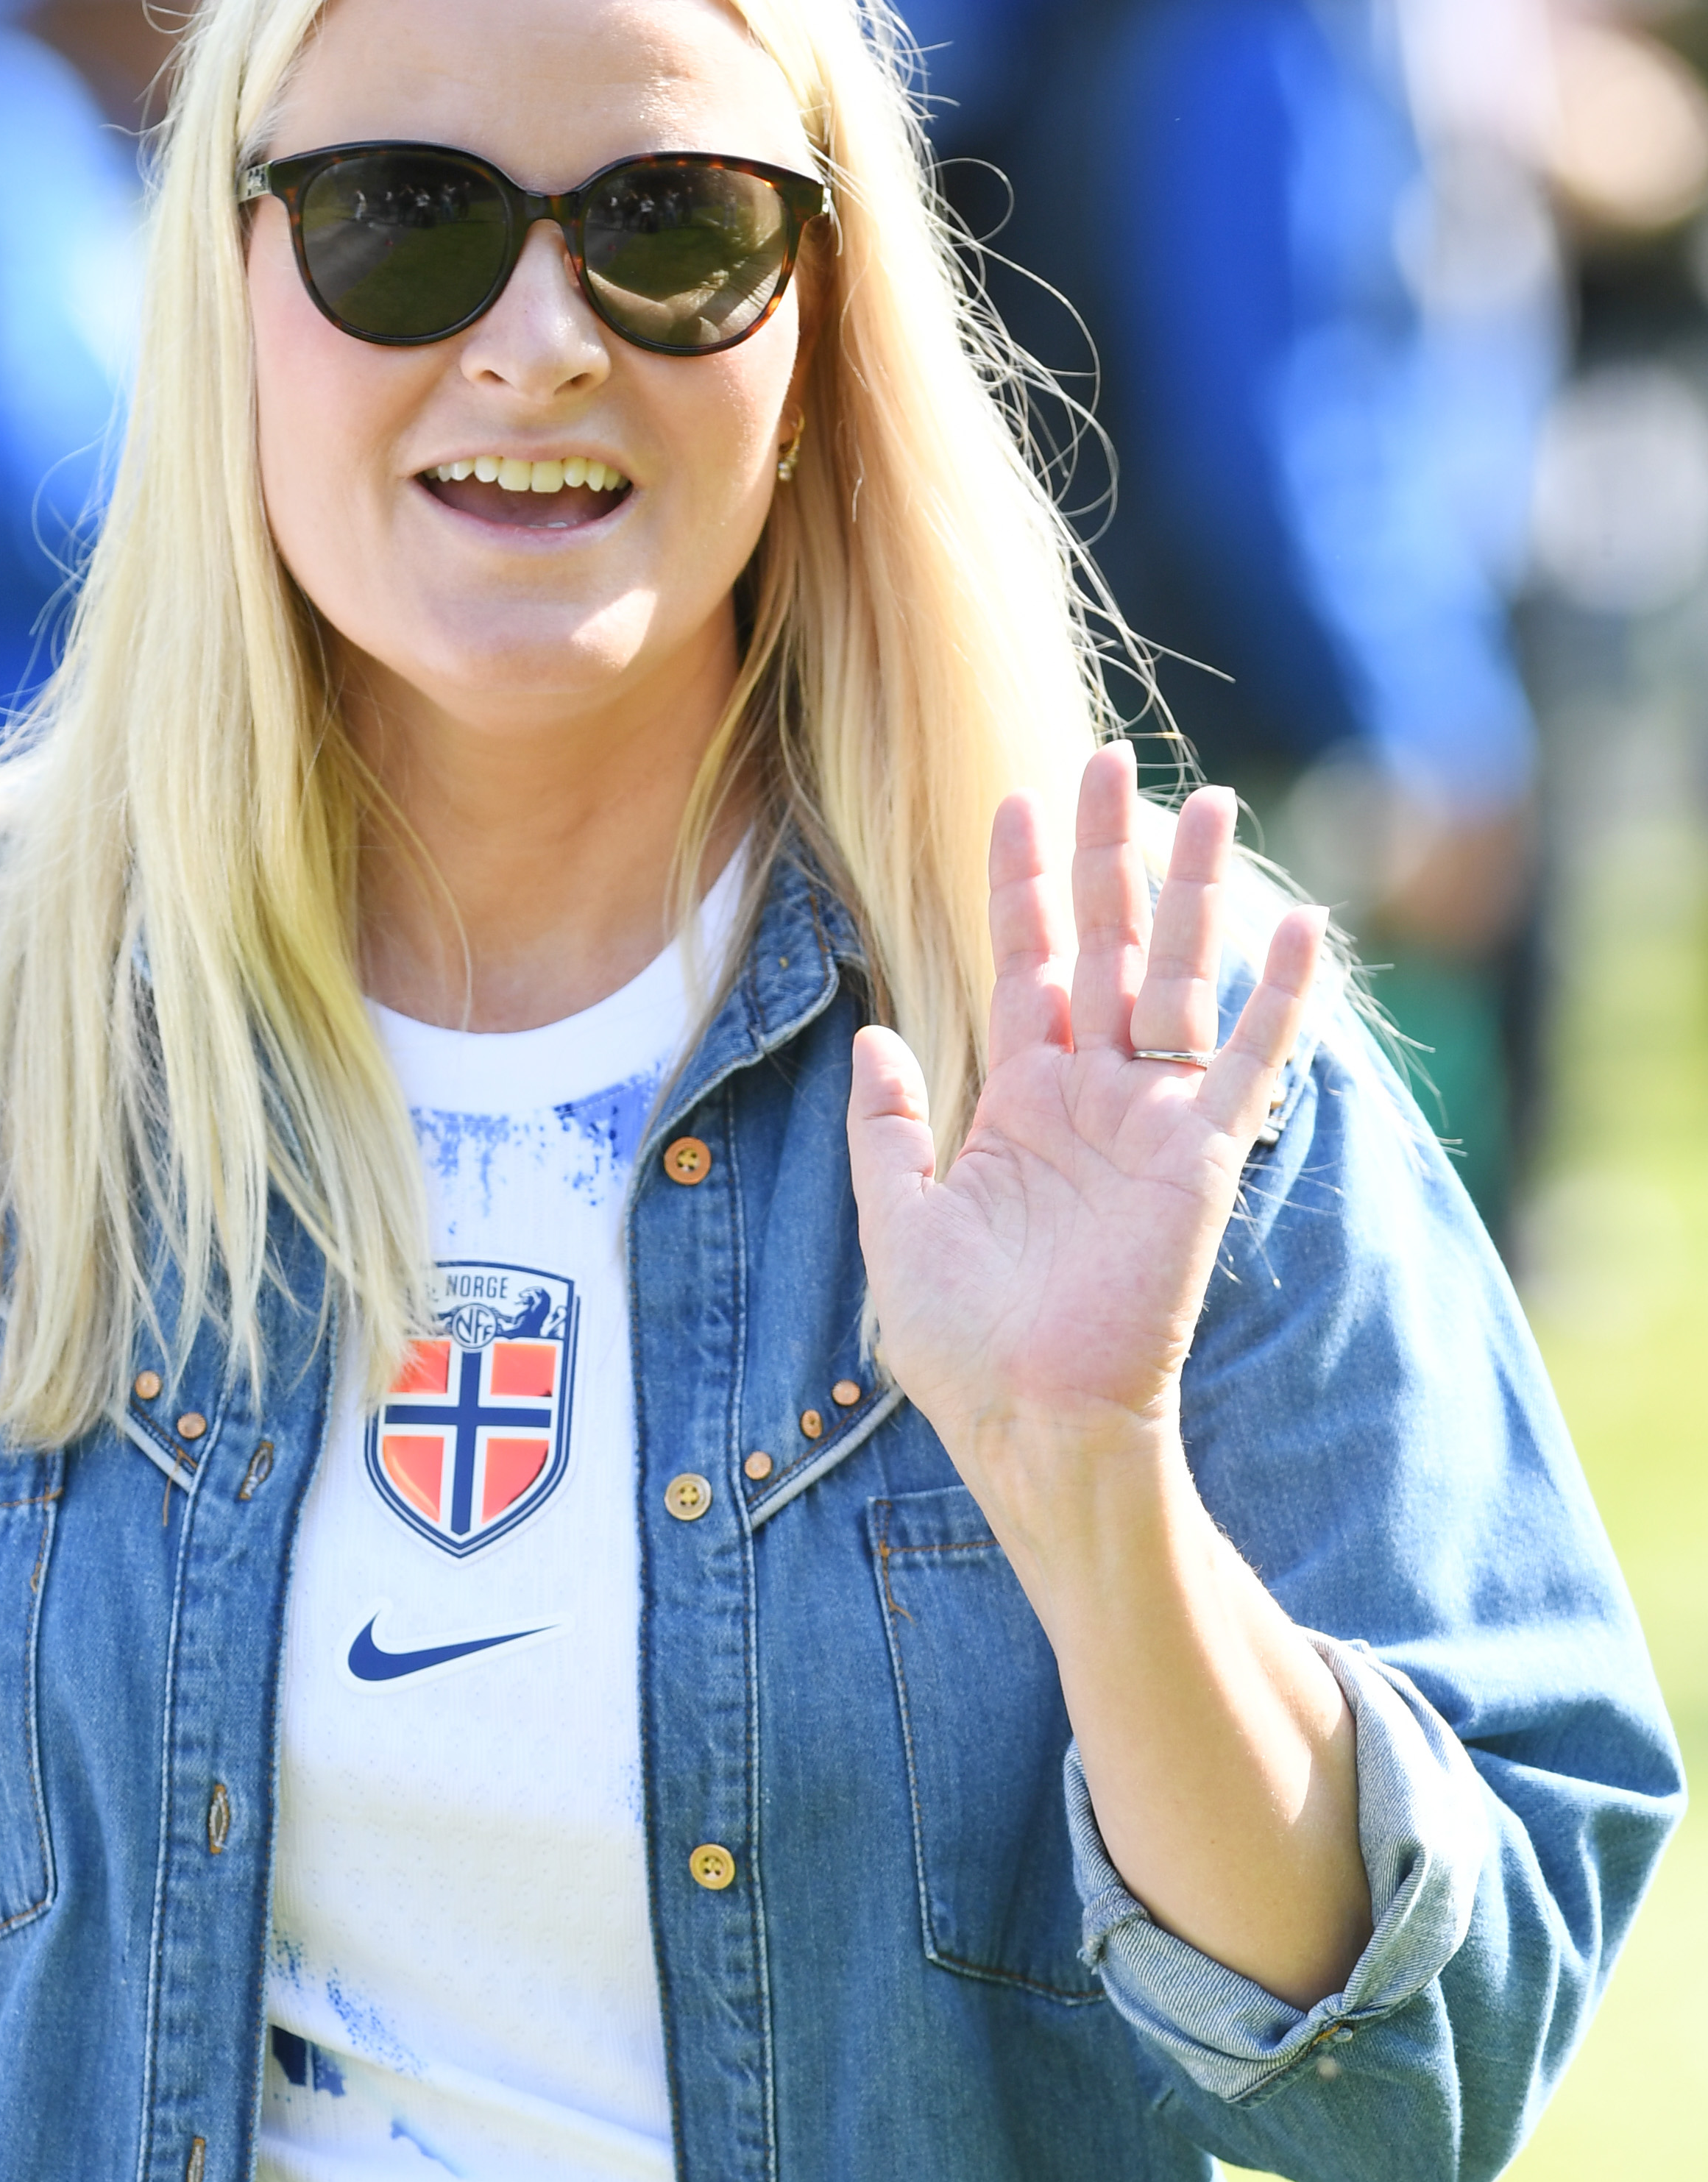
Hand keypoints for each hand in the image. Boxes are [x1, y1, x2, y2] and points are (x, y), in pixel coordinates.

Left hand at [846, 749, 1322, 1492]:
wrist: (1030, 1423)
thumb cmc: (962, 1346)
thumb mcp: (896, 1225)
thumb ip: (888, 1129)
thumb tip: (875, 1036)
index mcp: (1018, 1102)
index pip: (1025, 965)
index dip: (1023, 886)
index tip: (1018, 801)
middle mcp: (1091, 1097)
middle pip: (1107, 945)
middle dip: (1107, 855)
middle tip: (1108, 758)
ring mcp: (1151, 1123)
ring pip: (1179, 979)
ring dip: (1195, 894)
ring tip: (1211, 803)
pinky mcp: (1201, 1161)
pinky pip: (1250, 1066)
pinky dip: (1280, 999)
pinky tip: (1305, 925)